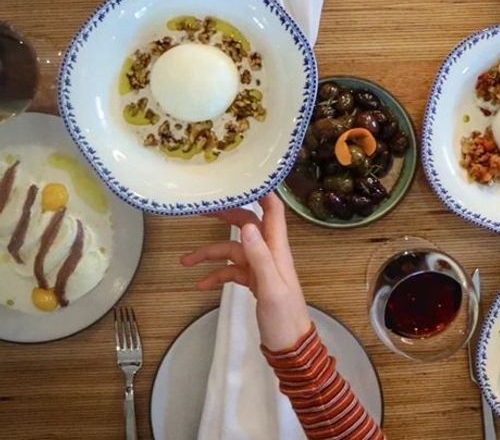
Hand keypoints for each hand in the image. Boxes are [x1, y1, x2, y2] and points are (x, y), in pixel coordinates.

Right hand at [180, 194, 311, 350]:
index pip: (273, 211)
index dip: (262, 191)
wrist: (290, 346)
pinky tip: (200, 285)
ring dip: (209, 254)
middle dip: (226, 215)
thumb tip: (247, 225)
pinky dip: (216, 275)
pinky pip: (232, 272)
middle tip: (201, 207)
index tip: (243, 177)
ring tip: (184, 262)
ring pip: (233, 251)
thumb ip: (260, 257)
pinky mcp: (253, 283)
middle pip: (247, 224)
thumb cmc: (284, 317)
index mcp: (277, 249)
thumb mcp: (270, 287)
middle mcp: (269, 253)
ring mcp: (260, 268)